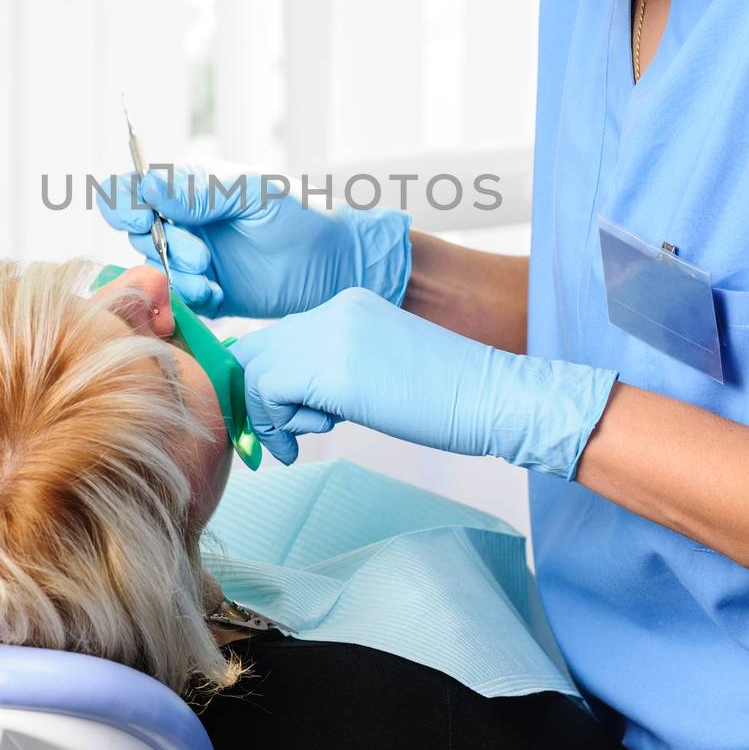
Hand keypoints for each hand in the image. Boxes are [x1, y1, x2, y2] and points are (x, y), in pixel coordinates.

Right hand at [95, 164, 410, 319]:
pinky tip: (217, 293)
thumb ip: (202, 191)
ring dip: (176, 274)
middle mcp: (184, 222)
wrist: (335, 263)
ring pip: (154, 268)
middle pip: (138, 233)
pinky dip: (188, 297)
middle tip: (201, 255)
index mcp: (189, 187)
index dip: (123, 204)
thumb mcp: (253, 193)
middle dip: (162, 245)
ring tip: (210, 276)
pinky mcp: (205, 292)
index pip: (132, 190)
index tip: (140, 218)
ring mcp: (193, 258)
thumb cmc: (300, 214)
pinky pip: (176, 299)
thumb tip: (151, 186)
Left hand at [232, 287, 617, 471]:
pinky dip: (275, 425)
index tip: (279, 415)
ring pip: (256, 370)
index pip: (280, 335)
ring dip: (269, 414)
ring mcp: (332, 336)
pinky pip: (269, 393)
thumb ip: (336, 368)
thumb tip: (293, 397)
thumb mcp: (380, 368)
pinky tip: (302, 444)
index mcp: (349, 305)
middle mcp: (334, 310)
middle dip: (256, 397)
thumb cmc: (447, 398)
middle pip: (257, 347)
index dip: (268, 378)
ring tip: (304, 437)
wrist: (492, 399)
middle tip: (277, 435)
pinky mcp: (332, 371)